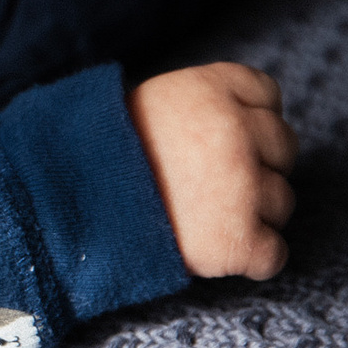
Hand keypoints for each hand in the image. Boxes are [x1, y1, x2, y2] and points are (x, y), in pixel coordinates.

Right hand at [128, 64, 296, 280]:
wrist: (64, 206)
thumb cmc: (107, 159)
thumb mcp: (152, 106)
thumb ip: (206, 105)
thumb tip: (256, 125)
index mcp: (211, 89)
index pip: (267, 94)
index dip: (245, 118)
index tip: (215, 139)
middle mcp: (235, 131)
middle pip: (283, 146)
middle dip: (254, 164)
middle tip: (206, 182)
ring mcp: (241, 187)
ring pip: (281, 202)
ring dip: (251, 213)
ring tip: (199, 216)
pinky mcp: (237, 240)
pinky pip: (273, 254)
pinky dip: (250, 258)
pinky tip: (214, 248)